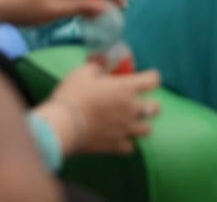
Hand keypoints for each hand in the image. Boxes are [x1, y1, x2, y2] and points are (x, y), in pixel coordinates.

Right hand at [40, 64, 160, 154]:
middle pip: (156, 108)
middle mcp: (132, 108)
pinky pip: (130, 147)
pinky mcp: (116, 145)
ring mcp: (126, 129)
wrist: (60, 127)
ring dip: (140, 125)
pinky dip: (125, 143)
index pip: (154, 80)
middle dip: (150, 105)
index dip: (150, 78)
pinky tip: (116, 139)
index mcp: (127, 88)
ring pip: (147, 130)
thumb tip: (103, 68)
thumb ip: (98, 68)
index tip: (144, 80)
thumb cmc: (72, 96)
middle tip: (137, 104)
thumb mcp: (83, 73)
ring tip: (128, 123)